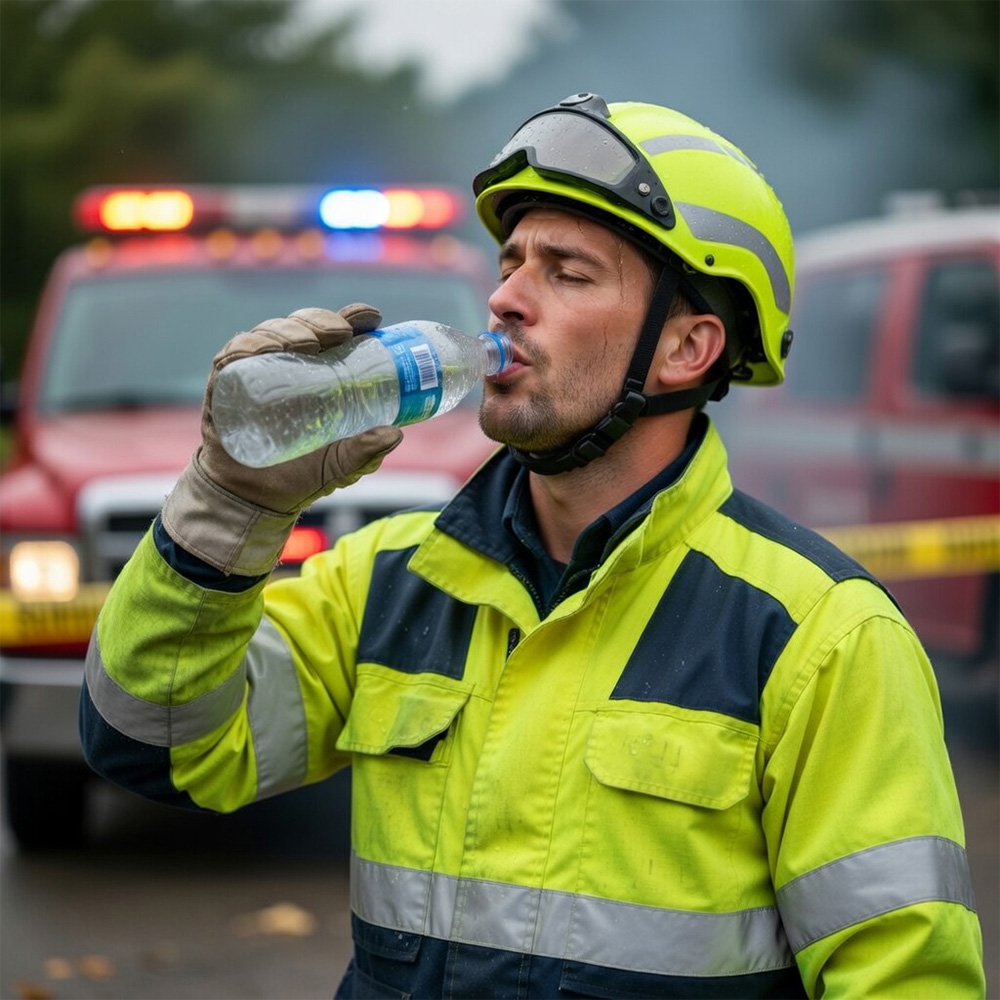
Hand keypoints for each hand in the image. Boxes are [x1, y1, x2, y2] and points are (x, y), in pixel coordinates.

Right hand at [200, 304, 401, 512]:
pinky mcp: (224, 385)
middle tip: (339, 333)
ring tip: (307, 341)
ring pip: (269, 334)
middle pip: (303, 326)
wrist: (254, 501)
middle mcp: (286, 366)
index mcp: (318, 375)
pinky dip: (246, 346)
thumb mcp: (340, 464)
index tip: (369, 316)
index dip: (352, 318)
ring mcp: (254, 373)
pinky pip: (232, 356)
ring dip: (288, 329)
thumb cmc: (299, 476)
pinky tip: (261, 348)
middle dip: (321, 320)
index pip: (334, 334)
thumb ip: (366, 452)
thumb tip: (395, 434)